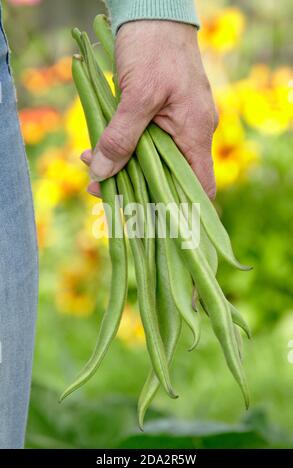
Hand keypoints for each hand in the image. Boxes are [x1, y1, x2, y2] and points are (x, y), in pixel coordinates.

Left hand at [81, 20, 217, 198]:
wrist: (155, 12)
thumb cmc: (153, 48)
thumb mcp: (136, 95)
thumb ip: (120, 137)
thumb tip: (102, 173)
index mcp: (195, 133)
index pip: (200, 187)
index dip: (181, 210)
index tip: (150, 219)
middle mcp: (191, 134)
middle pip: (168, 178)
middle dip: (134, 187)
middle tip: (99, 186)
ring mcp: (177, 125)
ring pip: (152, 161)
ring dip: (121, 166)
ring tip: (90, 161)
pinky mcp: (162, 117)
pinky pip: (144, 143)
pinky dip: (122, 148)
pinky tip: (96, 146)